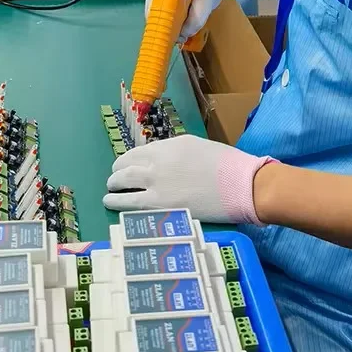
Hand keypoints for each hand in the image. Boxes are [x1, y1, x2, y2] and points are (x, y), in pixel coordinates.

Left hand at [103, 134, 273, 222]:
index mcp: (168, 146)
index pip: (137, 152)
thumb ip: (174, 152)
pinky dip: (116, 202)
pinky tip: (111, 202)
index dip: (128, 160)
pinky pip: (129, 204)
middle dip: (117, 172)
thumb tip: (161, 160)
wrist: (241, 185)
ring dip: (113, 186)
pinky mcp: (160, 206)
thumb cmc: (226, 165)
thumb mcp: (197, 147)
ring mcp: (156, 184)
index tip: (127, 165)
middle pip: (125, 166)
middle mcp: (157, 162)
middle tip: (115, 178)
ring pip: (122, 183)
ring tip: (110, 191)